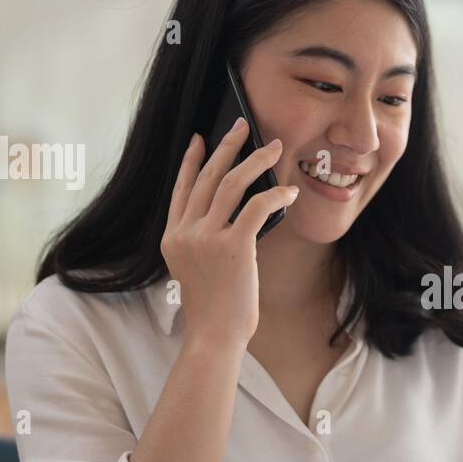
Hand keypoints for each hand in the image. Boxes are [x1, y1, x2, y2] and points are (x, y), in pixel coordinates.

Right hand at [160, 120, 298, 347]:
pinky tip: (290, 191)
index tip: (200, 139)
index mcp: (172, 237)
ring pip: (231, 185)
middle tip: (243, 125)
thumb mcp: (198, 270)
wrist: (213, 336)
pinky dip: (275, 195)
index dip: (191, 161)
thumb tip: (238, 212)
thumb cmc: (214, 309)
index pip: (181, 188)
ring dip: (255, 161)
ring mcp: (206, 238)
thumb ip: (205, 241)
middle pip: (206, 177)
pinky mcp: (233, 247)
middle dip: (227, 147)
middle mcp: (185, 233)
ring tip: (274, 147)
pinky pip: (256, 208)